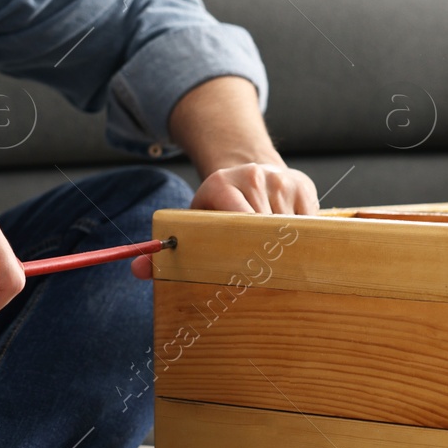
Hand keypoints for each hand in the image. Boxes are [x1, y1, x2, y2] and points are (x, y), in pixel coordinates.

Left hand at [131, 162, 317, 278]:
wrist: (247, 169)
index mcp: (218, 184)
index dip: (241, 251)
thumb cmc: (216, 210)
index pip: (234, 223)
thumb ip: (162, 251)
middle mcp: (251, 176)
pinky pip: (308, 222)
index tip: (244, 275)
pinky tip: (291, 245)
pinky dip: (302, 238)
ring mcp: (279, 178)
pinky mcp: (303, 184)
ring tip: (275, 263)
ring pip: (287, 227)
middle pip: (262, 228)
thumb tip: (139, 270)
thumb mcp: (191, 223)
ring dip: (283, 249)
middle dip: (264, 255)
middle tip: (262, 279)